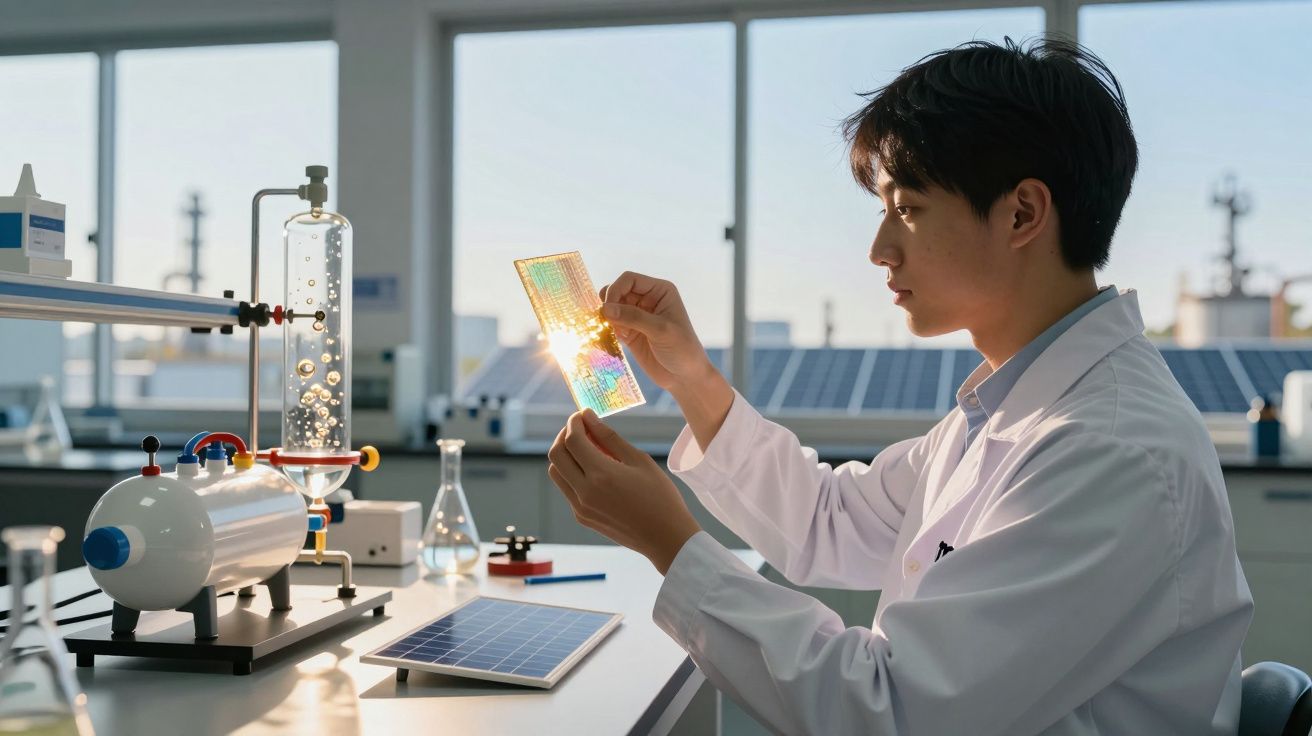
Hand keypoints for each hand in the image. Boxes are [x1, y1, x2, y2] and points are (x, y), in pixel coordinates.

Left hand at [547, 409, 701, 574]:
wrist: (666, 538)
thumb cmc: (660, 496)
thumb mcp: (639, 460)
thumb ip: (610, 438)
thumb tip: (589, 417)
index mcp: (601, 475)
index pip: (572, 440)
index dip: (574, 422)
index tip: (582, 414)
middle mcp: (585, 492)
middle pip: (556, 455)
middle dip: (564, 435)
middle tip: (580, 428)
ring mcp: (581, 507)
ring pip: (556, 473)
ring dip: (564, 455)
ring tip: (586, 448)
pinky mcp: (582, 518)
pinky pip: (567, 489)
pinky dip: (572, 473)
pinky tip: (593, 470)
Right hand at [599, 272, 714, 393]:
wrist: (685, 377)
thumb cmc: (681, 349)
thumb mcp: (660, 330)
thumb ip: (633, 317)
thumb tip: (604, 308)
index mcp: (660, 291)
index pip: (629, 280)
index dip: (616, 290)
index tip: (608, 308)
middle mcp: (647, 299)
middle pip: (617, 291)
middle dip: (610, 305)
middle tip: (610, 322)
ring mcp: (637, 316)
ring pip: (612, 307)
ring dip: (608, 317)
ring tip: (618, 332)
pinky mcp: (630, 332)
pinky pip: (611, 323)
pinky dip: (608, 329)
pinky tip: (618, 339)